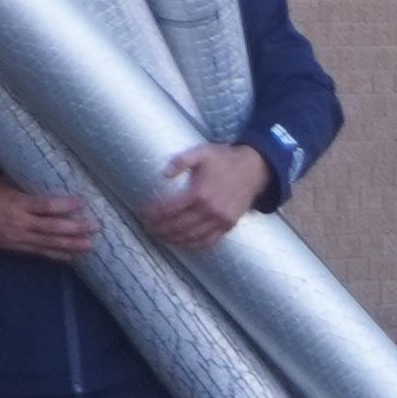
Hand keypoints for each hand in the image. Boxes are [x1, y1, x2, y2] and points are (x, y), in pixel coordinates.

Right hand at [0, 177, 92, 260]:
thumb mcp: (3, 182)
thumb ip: (25, 185)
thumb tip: (47, 180)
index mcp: (17, 203)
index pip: (46, 206)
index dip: (65, 206)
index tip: (82, 203)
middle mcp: (20, 223)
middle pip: (52, 228)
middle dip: (75, 228)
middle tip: (95, 227)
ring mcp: (18, 238)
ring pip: (49, 243)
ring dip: (71, 245)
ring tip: (89, 245)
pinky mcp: (14, 247)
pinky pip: (38, 253)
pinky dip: (55, 255)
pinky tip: (70, 256)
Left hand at [142, 140, 269, 250]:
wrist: (254, 169)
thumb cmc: (224, 160)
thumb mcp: (201, 153)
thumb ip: (181, 161)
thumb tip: (164, 173)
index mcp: (199, 192)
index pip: (169, 209)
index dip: (154, 214)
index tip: (143, 215)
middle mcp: (209, 209)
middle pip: (178, 226)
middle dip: (160, 229)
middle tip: (148, 229)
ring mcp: (220, 220)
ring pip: (191, 237)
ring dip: (173, 239)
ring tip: (160, 237)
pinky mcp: (228, 225)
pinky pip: (208, 240)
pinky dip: (193, 244)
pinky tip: (182, 243)